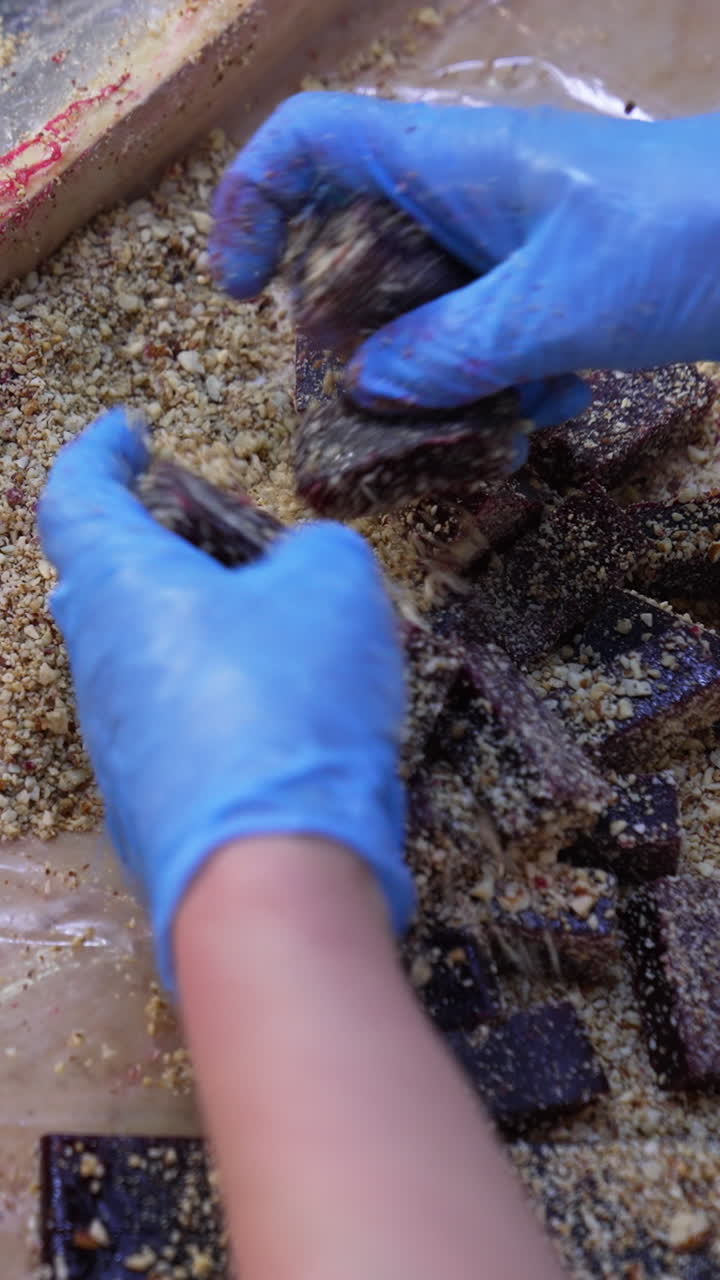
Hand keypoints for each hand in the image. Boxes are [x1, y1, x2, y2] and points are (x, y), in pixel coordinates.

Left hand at [38, 409, 413, 986]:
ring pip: (143, 656)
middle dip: (152, 546)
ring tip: (273, 624)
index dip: (99, 453)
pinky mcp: (152, 803)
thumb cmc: (288, 705)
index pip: (76, 497)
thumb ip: (317, 550)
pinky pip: (178, 723)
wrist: (272, 877)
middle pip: (102, 582)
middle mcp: (100, 663)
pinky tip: (284, 710)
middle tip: (212, 536)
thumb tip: (304, 563)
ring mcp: (118, 741)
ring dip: (194, 626)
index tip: (128, 431)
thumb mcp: (334, 587)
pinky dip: (219, 694)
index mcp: (121, 589)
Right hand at [210, 94, 719, 424]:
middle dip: (350, 336)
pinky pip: (481, 336)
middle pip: (350, 249)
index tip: (242, 294)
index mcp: (444, 163)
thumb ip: (449, 353)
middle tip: (366, 402)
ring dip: (435, 379)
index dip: (249, 206)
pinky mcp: (543, 283)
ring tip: (483, 425)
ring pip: (418, 309)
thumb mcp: (554, 308)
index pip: (305, 144)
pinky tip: (551, 409)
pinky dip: (500, 382)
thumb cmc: (687, 236)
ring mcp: (504, 241)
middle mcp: (461, 195)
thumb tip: (363, 388)